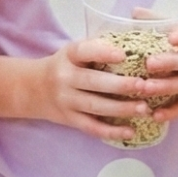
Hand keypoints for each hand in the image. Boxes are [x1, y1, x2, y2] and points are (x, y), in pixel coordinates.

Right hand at [37, 38, 161, 143]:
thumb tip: (132, 44)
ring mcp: (66, 101)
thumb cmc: (65, 66)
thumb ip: (97, 48)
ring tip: (144, 108)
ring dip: (121, 109)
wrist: (33, 89)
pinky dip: (111, 131)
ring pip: (95, 106)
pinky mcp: (69, 119)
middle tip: (144, 85)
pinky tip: (130, 132)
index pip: (84, 51)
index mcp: (69, 55)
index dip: (103, 52)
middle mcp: (65, 78)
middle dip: (120, 85)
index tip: (123, 54)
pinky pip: (91, 127)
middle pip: (93, 82)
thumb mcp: (74, 51)